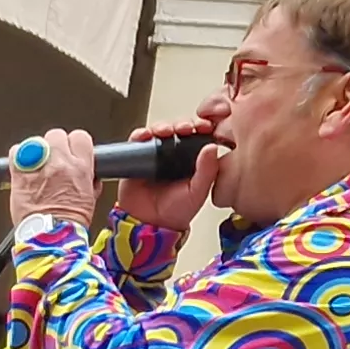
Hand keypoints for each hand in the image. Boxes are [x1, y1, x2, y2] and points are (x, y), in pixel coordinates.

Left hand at [5, 129, 100, 234]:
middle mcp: (60, 163)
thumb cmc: (69, 223)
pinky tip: (23, 166)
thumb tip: (87, 172)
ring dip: (37, 149)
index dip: (75, 143)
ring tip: (38, 164)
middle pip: (56, 135)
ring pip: (36, 141)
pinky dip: (18, 156)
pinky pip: (15, 152)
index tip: (71, 150)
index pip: (80, 137)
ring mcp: (39, 167)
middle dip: (55, 145)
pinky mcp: (20, 175)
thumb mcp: (90, 197)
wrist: (51, 237)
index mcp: (80, 167)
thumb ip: (88, 178)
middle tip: (54, 159)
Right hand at [117, 118, 224, 234]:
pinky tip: (144, 136)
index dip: (201, 128)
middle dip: (181, 124)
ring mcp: (155, 155)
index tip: (204, 126)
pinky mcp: (137, 157)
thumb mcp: (198, 192)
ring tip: (164, 131)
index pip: (198, 136)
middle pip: (178, 129)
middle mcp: (174, 154)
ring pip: (159, 131)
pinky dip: (140, 134)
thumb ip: (207, 171)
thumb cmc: (176, 211)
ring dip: (162, 127)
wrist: (150, 223)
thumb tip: (212, 147)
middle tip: (184, 128)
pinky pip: (138, 141)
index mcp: (192, 160)